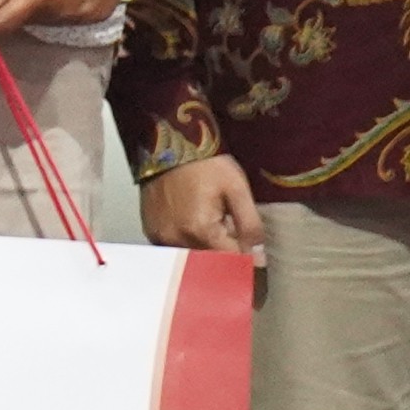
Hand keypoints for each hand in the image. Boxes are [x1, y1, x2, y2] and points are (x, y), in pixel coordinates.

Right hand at [142, 154, 266, 257]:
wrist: (169, 144)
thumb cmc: (205, 164)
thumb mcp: (237, 189)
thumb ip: (250, 226)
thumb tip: (259, 259)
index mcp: (200, 230)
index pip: (229, 262)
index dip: (245, 260)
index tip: (252, 254)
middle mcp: (175, 239)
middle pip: (208, 265)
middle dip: (224, 256)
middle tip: (232, 236)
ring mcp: (159, 237)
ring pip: (190, 260)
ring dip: (205, 252)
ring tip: (212, 229)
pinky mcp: (150, 232)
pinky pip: (174, 250)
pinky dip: (188, 246)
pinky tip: (194, 227)